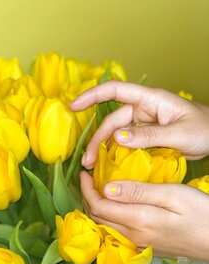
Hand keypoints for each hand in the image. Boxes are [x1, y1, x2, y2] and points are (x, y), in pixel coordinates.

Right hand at [70, 80, 208, 168]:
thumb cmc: (203, 128)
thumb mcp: (179, 133)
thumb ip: (149, 136)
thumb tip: (117, 139)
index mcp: (150, 100)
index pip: (115, 91)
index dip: (92, 95)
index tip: (73, 106)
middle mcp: (142, 110)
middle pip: (112, 121)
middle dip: (97, 140)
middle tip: (87, 162)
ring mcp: (143, 125)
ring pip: (116, 135)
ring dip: (103, 150)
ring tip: (92, 167)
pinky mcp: (145, 138)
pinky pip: (126, 145)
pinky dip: (115, 155)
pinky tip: (108, 167)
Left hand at [80, 171, 208, 260]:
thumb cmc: (201, 213)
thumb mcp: (172, 195)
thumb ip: (138, 192)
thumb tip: (107, 189)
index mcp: (137, 220)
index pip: (99, 206)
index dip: (86, 189)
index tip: (85, 172)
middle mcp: (133, 236)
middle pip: (98, 217)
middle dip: (87, 197)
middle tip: (88, 178)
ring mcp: (139, 244)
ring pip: (105, 226)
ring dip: (96, 207)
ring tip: (97, 188)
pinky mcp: (145, 247)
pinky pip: (116, 232)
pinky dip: (108, 217)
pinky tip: (114, 206)